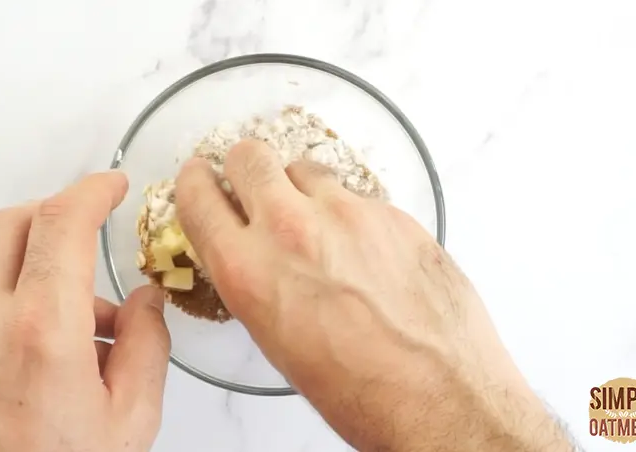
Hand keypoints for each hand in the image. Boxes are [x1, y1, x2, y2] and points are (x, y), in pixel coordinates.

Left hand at [0, 172, 170, 451]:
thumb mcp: (132, 420)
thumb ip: (146, 345)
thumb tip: (145, 302)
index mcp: (43, 332)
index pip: (61, 224)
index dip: (92, 190)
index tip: (112, 184)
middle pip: (10, 225)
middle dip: (57, 210)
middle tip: (92, 221)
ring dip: (44, 270)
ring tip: (94, 327)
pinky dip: (21, 307)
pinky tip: (56, 356)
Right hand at [176, 140, 573, 451]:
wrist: (441, 397)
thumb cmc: (360, 391)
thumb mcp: (276, 341)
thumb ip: (255, 282)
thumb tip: (251, 258)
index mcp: (249, 270)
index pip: (198, 196)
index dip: (194, 183)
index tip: (199, 178)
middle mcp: (291, 230)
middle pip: (249, 156)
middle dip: (245, 168)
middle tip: (254, 184)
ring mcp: (347, 214)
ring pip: (304, 167)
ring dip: (299, 186)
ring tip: (315, 220)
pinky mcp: (392, 213)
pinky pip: (355, 193)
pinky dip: (349, 210)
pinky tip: (362, 245)